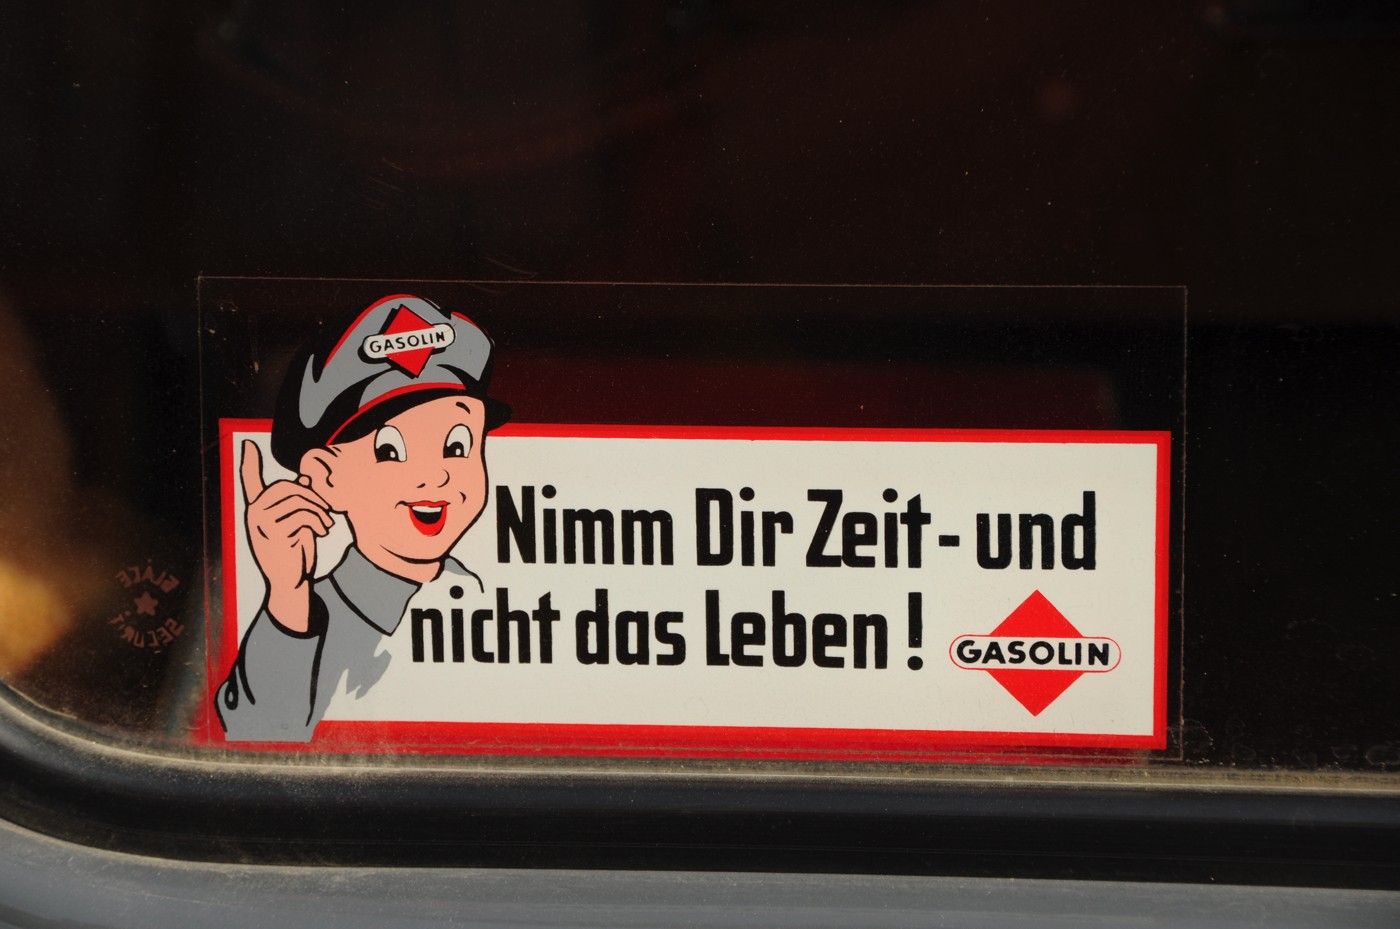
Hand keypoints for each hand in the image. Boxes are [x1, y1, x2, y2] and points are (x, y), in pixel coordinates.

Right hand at [240, 440, 333, 632]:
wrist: (290, 583)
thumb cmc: (293, 553)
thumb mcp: (295, 524)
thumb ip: (296, 502)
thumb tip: (305, 477)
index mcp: (257, 510)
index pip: (249, 481)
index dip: (249, 462)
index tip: (248, 444)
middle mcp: (254, 514)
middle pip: (287, 487)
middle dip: (311, 496)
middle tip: (325, 513)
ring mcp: (261, 523)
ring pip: (298, 499)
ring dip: (319, 510)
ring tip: (326, 524)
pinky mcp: (274, 533)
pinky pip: (303, 514)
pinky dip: (319, 521)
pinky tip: (323, 532)